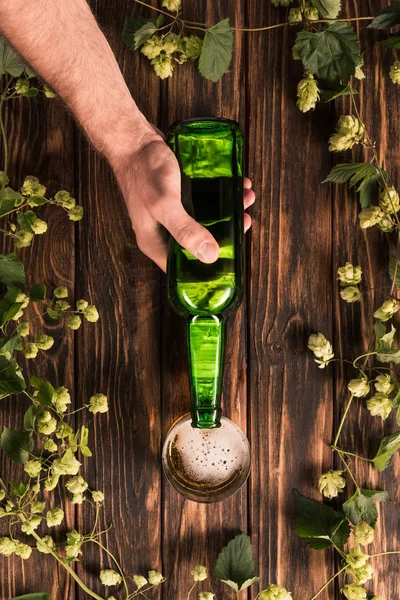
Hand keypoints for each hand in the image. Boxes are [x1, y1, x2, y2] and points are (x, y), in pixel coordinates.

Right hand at [113, 130, 254, 271]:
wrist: (133, 139)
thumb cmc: (143, 171)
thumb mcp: (165, 205)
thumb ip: (186, 231)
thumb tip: (211, 256)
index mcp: (156, 243)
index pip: (184, 269)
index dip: (208, 268)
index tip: (233, 255)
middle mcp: (163, 231)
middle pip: (198, 244)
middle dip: (225, 234)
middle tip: (245, 220)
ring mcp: (170, 214)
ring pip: (203, 221)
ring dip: (226, 212)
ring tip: (244, 198)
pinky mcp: (178, 196)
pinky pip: (202, 202)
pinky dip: (219, 195)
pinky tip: (234, 184)